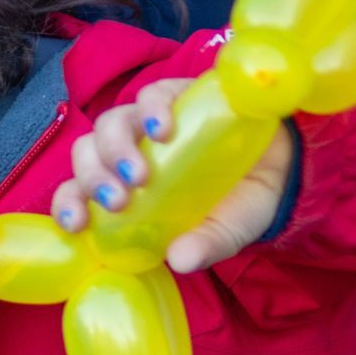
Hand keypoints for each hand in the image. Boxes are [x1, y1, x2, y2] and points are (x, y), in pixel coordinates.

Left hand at [50, 79, 296, 273]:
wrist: (287, 163)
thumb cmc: (241, 201)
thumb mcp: (225, 231)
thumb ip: (204, 245)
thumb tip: (180, 260)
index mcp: (125, 190)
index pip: (78, 192)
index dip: (68, 204)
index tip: (77, 224)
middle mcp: (128, 152)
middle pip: (87, 154)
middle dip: (92, 178)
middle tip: (119, 201)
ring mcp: (148, 122)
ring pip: (109, 124)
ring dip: (116, 148)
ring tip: (140, 174)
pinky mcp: (175, 94)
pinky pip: (150, 96)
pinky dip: (151, 110)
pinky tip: (164, 129)